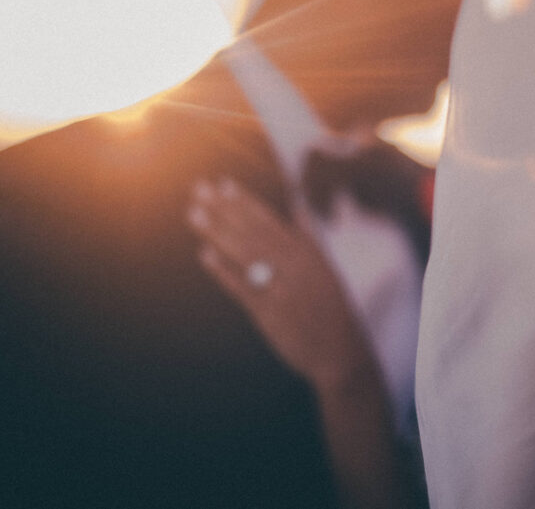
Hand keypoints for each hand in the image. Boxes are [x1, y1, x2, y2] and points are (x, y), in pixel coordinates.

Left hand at [187, 178, 376, 391]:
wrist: (341, 351)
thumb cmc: (331, 308)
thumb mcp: (326, 266)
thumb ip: (308, 234)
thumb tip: (297, 204)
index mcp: (307, 252)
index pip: (271, 220)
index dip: (245, 201)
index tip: (223, 183)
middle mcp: (294, 265)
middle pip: (252, 231)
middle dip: (224, 209)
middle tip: (199, 189)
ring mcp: (281, 288)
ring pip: (245, 253)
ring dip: (217, 232)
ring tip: (193, 214)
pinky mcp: (270, 312)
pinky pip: (242, 286)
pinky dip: (223, 270)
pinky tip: (203, 255)